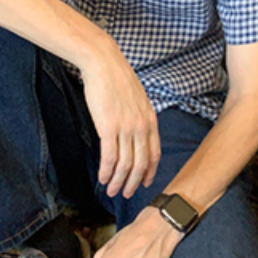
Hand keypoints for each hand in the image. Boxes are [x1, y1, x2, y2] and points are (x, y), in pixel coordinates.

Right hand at [80, 40, 159, 197]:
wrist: (104, 64)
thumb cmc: (117, 78)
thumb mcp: (137, 98)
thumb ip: (139, 116)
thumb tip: (135, 130)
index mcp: (150, 119)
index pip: (154, 153)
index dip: (149, 171)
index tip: (144, 182)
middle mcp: (141, 126)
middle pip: (140, 164)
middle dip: (134, 183)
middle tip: (127, 194)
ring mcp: (126, 128)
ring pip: (125, 165)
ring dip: (118, 182)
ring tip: (112, 191)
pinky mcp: (109, 128)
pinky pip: (110, 157)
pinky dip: (107, 171)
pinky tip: (103, 178)